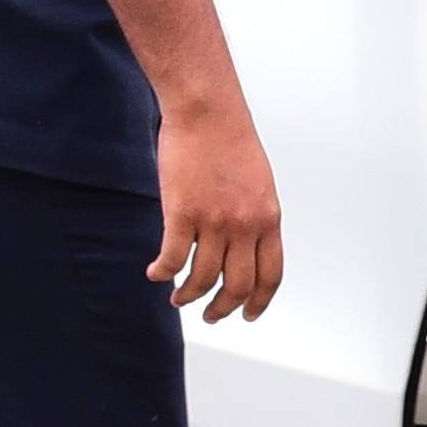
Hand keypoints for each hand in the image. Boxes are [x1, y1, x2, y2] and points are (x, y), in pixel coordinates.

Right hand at [152, 101, 284, 322]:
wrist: (207, 110)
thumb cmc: (230, 139)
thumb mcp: (259, 183)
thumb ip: (256, 216)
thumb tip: (247, 245)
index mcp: (268, 218)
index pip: (270, 275)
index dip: (259, 302)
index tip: (248, 314)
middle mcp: (245, 226)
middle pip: (238, 286)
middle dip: (223, 308)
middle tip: (211, 316)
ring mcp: (214, 222)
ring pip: (202, 278)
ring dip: (189, 295)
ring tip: (179, 298)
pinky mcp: (182, 214)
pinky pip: (172, 258)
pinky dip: (163, 271)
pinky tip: (156, 273)